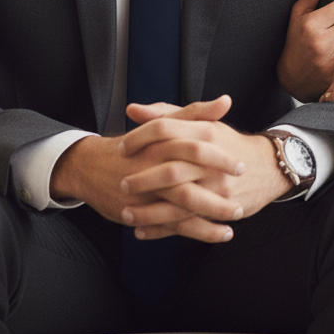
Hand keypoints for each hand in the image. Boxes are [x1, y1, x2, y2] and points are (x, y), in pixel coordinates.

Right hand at [51, 95, 251, 242]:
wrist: (91, 166)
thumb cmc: (135, 145)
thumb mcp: (162, 125)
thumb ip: (195, 113)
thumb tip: (226, 101)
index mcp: (161, 141)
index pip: (193, 144)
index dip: (218, 154)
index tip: (242, 161)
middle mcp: (154, 163)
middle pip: (189, 172)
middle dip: (219, 182)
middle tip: (242, 188)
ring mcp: (148, 189)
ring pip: (184, 200)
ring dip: (213, 209)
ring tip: (237, 213)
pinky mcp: (143, 212)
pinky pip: (174, 224)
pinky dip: (199, 230)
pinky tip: (220, 233)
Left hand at [118, 99, 290, 240]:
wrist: (266, 167)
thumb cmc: (227, 143)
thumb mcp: (201, 124)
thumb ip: (166, 114)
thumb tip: (132, 109)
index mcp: (203, 132)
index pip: (165, 130)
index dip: (139, 138)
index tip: (122, 148)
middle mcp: (210, 159)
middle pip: (171, 169)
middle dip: (143, 180)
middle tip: (122, 185)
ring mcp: (216, 186)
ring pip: (178, 202)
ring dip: (149, 212)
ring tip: (126, 215)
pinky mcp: (220, 208)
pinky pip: (188, 223)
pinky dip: (163, 230)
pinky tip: (143, 232)